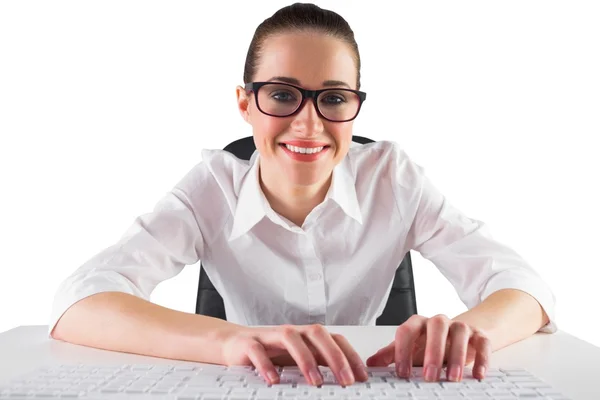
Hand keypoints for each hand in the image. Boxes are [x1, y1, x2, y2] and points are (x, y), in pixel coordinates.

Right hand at [220, 324, 368, 385]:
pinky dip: (266, 365)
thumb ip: (320, 364)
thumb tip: (346, 378)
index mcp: (307, 336)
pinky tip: (274, 380)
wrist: (235, 344)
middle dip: (335, 356)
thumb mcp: (299, 359)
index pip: (334, 339)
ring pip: (291, 339)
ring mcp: (270, 336)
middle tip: (346, 380)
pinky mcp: (249, 343)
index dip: (350, 355)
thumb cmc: (271, 352)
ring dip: (306, 360)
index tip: (362, 376)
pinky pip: (258, 350)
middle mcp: (292, 332)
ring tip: (315, 382)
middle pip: (317, 334)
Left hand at [365, 314, 491, 381]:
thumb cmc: (430, 342)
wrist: (460, 334)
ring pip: (459, 333)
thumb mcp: (410, 348)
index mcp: (418, 323)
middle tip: (430, 376)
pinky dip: (482, 358)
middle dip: (432, 352)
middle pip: (436, 327)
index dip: (402, 350)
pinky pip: (482, 342)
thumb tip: (371, 363)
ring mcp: (460, 327)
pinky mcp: (479, 335)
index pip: (407, 330)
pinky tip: (478, 374)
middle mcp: (439, 322)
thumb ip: (392, 354)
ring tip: (453, 377)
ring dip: (457, 356)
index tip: (402, 372)